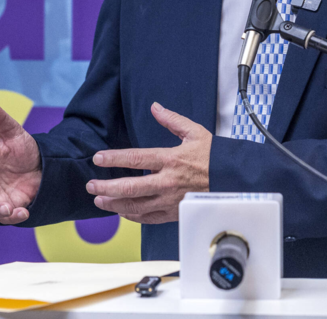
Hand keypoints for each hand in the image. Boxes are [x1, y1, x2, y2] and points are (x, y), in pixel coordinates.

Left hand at [86, 102, 210, 224]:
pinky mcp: (175, 213)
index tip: (98, 158)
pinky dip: (133, 216)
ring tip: (100, 201)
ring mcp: (171, 200)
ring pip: (136, 206)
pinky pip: (149, 218)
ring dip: (115, 204)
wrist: (235, 180)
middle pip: (130, 187)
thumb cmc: (215, 157)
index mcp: (171, 159)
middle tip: (91, 186)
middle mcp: (168, 182)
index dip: (114, 158)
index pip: (135, 158)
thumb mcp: (195, 132)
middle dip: (106, 187)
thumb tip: (155, 107)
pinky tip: (123, 212)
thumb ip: (172, 120)